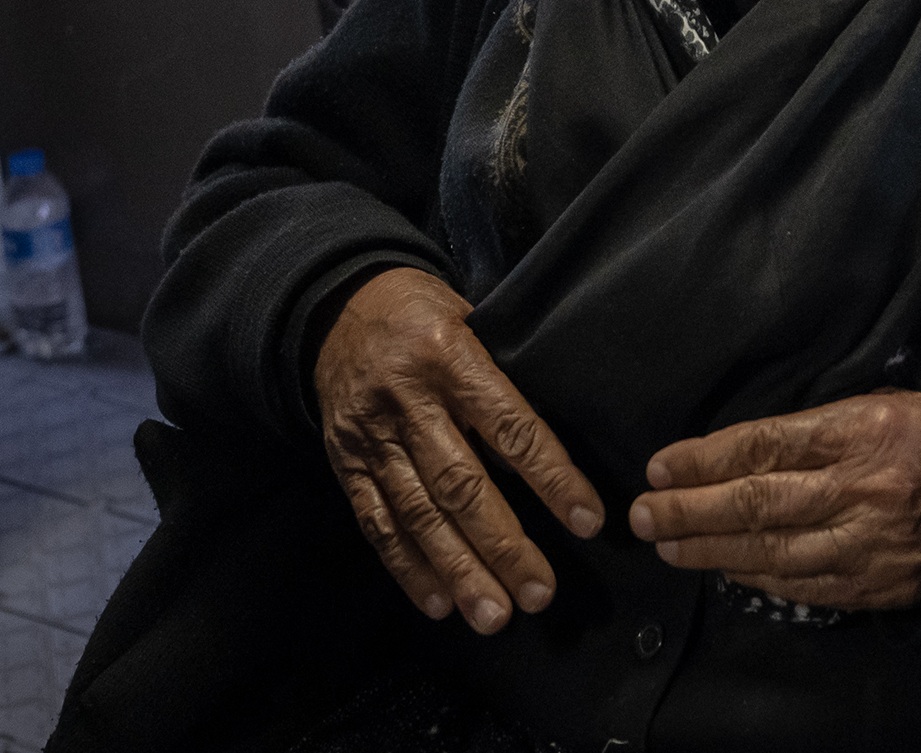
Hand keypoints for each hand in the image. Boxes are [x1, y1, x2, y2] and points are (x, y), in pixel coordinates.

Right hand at [313, 268, 603, 633]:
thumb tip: (550, 456)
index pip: (509, 426)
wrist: (334, 306)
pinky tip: (439, 602)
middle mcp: (406, 398)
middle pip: (460, 483)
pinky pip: (376, 521)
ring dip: (459, 569)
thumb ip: (503, 381)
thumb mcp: (472, 322)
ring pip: (418, 513)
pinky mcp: (344, 461)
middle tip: (539, 592)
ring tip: (494, 614)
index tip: (586, 521)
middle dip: (503, 544)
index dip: (551, 477)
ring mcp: (370, 434)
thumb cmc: (423, 316)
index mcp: (449, 355)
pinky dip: (407, 566)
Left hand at [631, 390, 920, 611]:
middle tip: (644, 514)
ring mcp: (867, 542)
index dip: (705, 458)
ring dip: (711, 550)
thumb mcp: (879, 406)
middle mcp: (859, 489)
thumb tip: (739, 449)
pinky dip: (757, 578)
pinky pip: (803, 585)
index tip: (661, 466)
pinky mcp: (876, 584)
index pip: (763, 444)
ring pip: (772, 550)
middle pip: (757, 501)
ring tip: (667, 545)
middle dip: (691, 510)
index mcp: (858, 431)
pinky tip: (724, 570)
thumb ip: (815, 427)